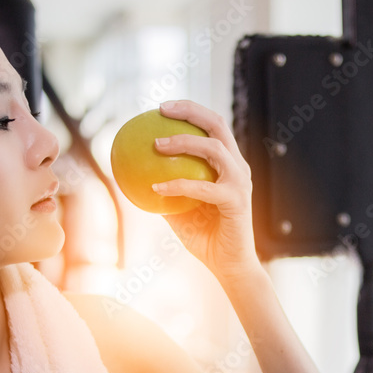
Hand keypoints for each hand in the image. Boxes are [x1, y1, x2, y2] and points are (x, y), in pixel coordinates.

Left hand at [152, 100, 259, 281]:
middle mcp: (238, 167)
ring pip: (213, 148)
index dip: (190, 110)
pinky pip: (203, 187)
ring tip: (156, 145)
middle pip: (218, 124)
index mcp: (228, 165)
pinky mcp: (237, 200)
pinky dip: (178, 185)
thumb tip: (132, 174)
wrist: (229, 265)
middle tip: (161, 109)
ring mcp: (240, 182)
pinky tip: (155, 187)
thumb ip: (164, 190)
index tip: (162, 107)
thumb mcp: (178, 211)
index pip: (213, 127)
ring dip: (183, 142)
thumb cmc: (205, 238)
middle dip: (190, 110)